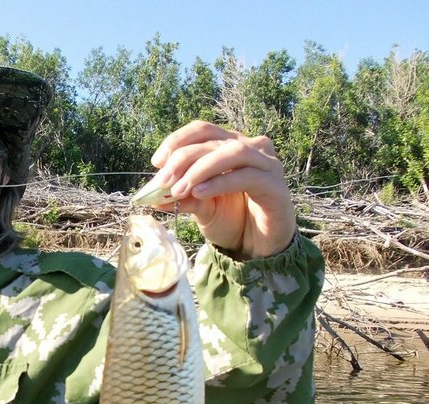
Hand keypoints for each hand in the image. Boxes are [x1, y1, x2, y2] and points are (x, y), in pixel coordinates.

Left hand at [147, 121, 295, 259]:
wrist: (259, 247)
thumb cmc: (233, 222)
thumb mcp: (201, 208)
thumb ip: (182, 197)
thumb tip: (152, 196)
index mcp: (231, 146)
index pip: (203, 130)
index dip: (178, 140)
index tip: (157, 162)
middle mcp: (252, 148)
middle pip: (214, 139)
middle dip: (183, 158)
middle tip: (162, 182)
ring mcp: (267, 165)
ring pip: (232, 152)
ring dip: (200, 168)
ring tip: (179, 189)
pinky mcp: (275, 185)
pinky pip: (246, 176)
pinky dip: (219, 182)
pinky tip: (199, 193)